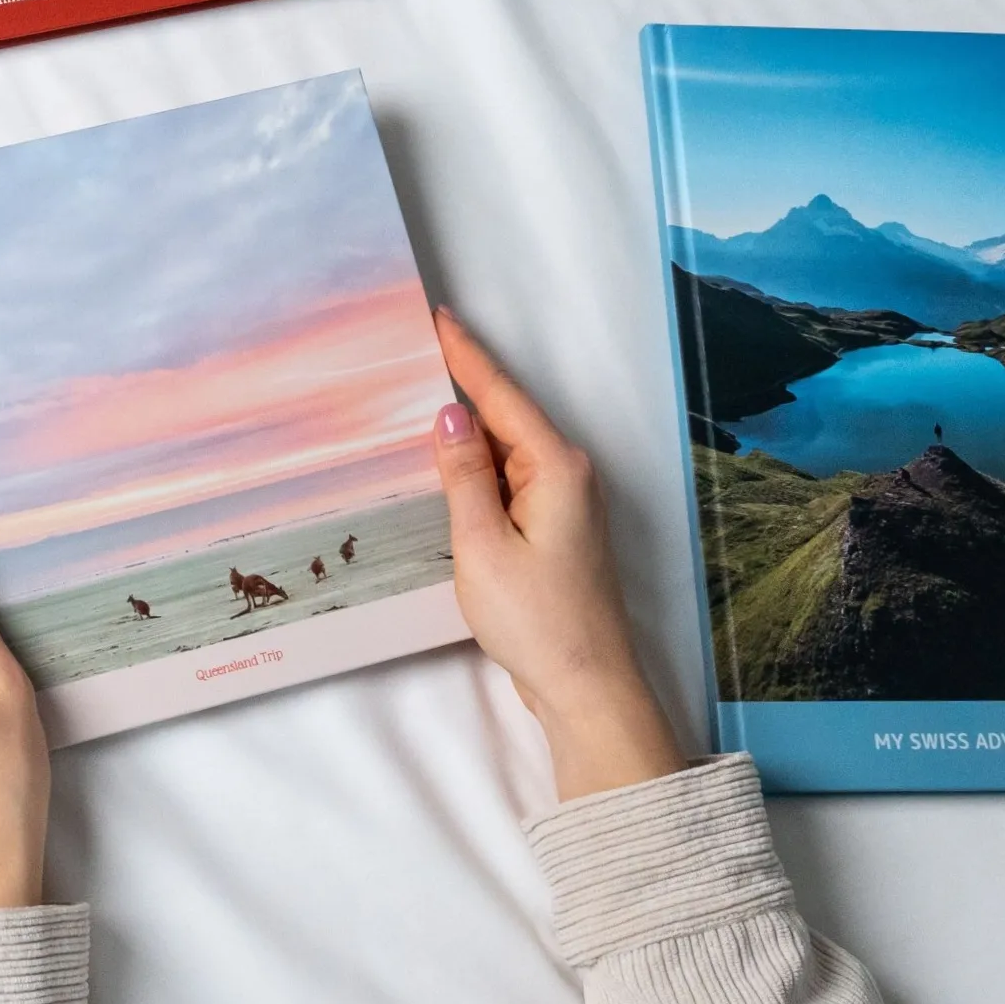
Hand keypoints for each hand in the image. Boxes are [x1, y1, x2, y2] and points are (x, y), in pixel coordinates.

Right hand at [431, 309, 685, 802]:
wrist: (587, 688)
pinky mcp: (556, 528)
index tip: (438, 315)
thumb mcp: (483, 543)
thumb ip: (463, 473)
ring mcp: (565, 501)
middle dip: (464, 381)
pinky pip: (511, 477)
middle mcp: (568, 473)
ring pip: (506, 447)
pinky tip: (449, 462)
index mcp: (555, 466)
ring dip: (468, 425)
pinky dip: (478, 464)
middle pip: (506, 414)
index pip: (500, 394)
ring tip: (420, 393)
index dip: (466, 354)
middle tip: (417, 347)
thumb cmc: (537, 620)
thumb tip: (449, 412)